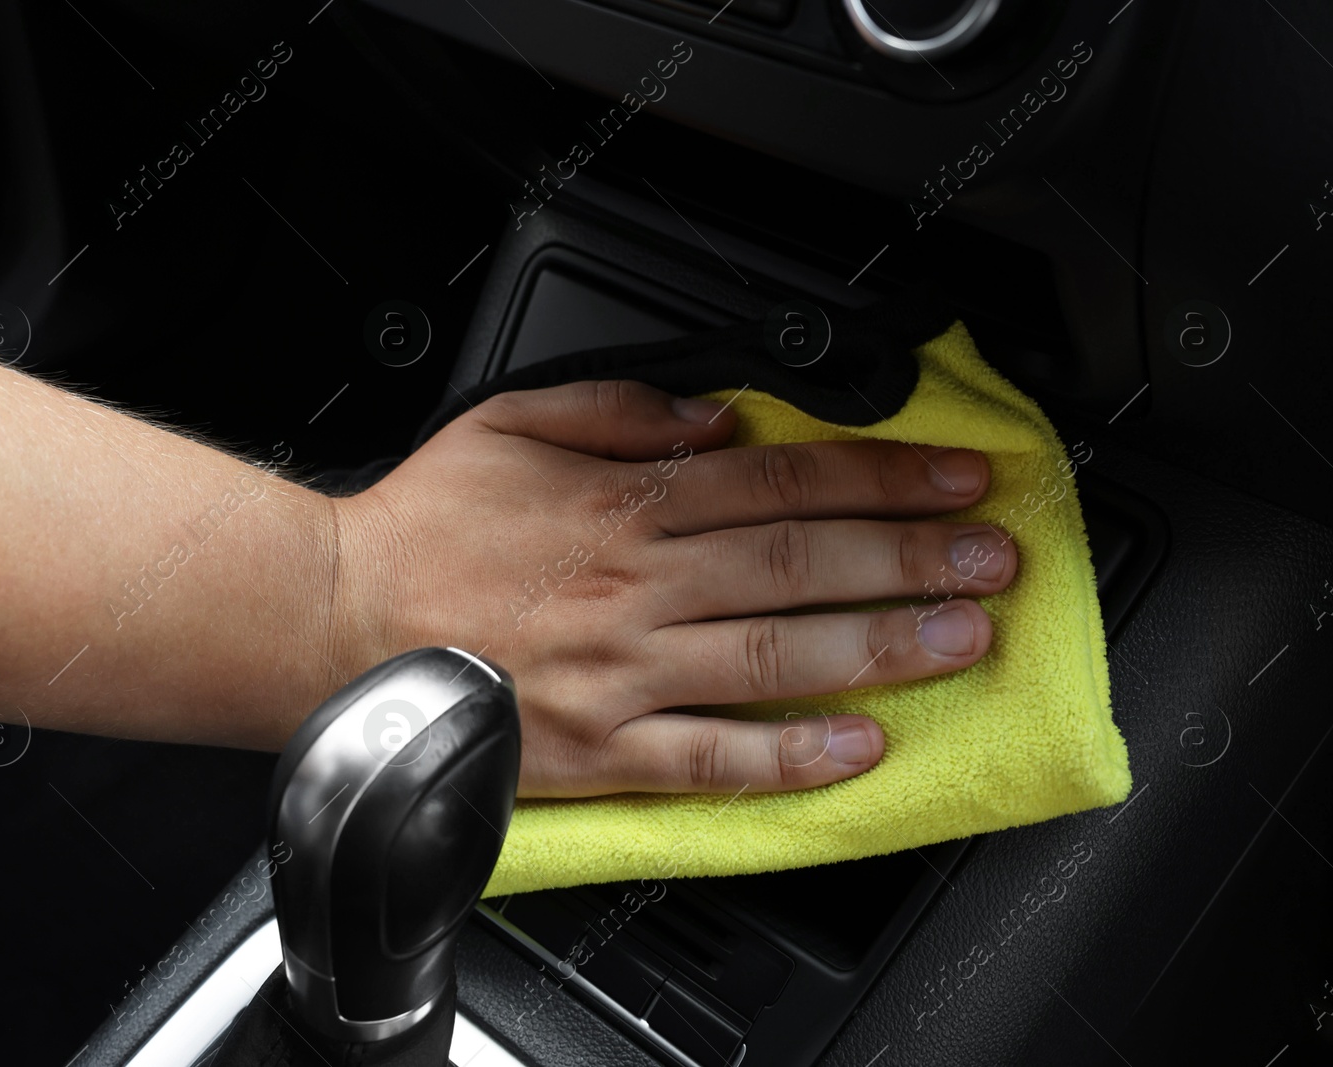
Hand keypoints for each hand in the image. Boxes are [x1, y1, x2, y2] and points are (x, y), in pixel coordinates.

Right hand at [325, 379, 1016, 796]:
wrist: (338, 619)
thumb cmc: (424, 524)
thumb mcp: (514, 422)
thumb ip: (625, 409)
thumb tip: (720, 415)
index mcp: (625, 501)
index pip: (781, 480)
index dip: (881, 480)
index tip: (957, 483)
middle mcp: (638, 583)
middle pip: (800, 563)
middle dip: (911, 559)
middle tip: (995, 562)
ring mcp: (624, 670)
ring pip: (776, 653)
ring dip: (880, 644)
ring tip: (964, 640)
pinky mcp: (601, 747)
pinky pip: (711, 756)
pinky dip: (792, 754)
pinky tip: (862, 748)